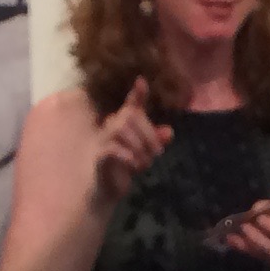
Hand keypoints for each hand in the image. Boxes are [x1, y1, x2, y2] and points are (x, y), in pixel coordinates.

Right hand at [91, 79, 168, 206]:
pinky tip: (135, 165)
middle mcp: (111, 127)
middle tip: (158, 153)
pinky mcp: (99, 156)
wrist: (110, 189)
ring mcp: (102, 140)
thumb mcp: (146, 152)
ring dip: (139, 146)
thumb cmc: (127, 166)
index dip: (136, 94)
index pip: (130, 105)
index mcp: (123, 124)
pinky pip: (112, 148)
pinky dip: (128, 156)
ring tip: (145, 163)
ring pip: (120, 129)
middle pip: (129, 116)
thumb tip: (169, 132)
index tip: (142, 81)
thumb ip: (157, 140)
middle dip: (148, 133)